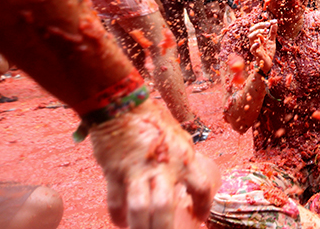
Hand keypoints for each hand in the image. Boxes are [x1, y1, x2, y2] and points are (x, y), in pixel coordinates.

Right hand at [90, 101, 220, 228]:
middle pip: (166, 207)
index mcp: (184, 157)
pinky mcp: (115, 172)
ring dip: (140, 228)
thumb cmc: (152, 119)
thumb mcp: (177, 137)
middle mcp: (163, 167)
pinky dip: (119, 217)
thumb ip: (183, 158)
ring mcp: (138, 171)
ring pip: (140, 209)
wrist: (121, 103)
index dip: (203, 207)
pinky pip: (116, 202)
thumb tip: (187, 176)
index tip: (200, 218)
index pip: (201, 188)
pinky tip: (123, 223)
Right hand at [248, 19, 276, 73]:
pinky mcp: (255, 53)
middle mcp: (255, 40)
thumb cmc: (268, 51)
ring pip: (251, 37)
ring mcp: (254, 46)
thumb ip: (272, 32)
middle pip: (252, 30)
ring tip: (265, 31)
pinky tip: (258, 43)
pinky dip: (254, 45)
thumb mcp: (271, 40)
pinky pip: (252, 48)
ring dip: (257, 32)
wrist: (267, 63)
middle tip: (268, 24)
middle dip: (259, 25)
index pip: (259, 27)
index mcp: (258, 36)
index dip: (266, 23)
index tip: (274, 21)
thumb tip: (275, 22)